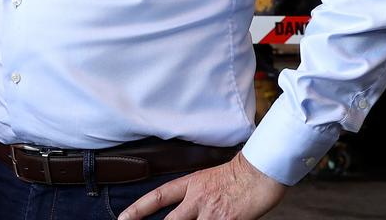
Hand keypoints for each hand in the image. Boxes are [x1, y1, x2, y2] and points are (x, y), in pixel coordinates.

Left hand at [118, 152, 286, 219]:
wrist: (262, 171)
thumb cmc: (240, 174)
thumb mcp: (209, 177)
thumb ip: (195, 194)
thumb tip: (185, 208)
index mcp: (191, 184)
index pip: (157, 197)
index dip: (138, 209)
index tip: (123, 219)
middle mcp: (197, 199)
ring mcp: (212, 212)